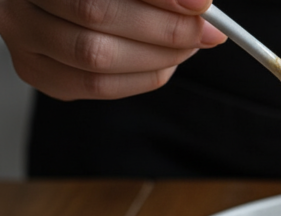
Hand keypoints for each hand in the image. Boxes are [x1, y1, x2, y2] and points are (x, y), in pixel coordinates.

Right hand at [0, 0, 225, 99]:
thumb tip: (198, 5)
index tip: (201, 4)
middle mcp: (19, 5)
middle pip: (97, 18)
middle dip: (164, 28)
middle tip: (205, 30)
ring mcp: (25, 42)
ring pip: (97, 59)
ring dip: (159, 56)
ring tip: (189, 45)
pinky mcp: (41, 73)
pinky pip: (99, 87)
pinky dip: (143, 77)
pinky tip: (165, 62)